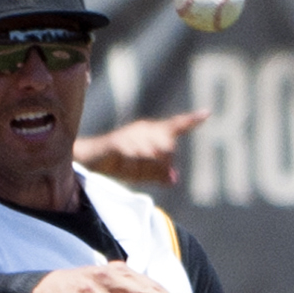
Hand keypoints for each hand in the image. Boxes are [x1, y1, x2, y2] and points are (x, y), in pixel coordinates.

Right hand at [76, 109, 209, 185]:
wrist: (87, 162)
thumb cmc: (113, 165)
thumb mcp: (139, 172)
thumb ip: (156, 174)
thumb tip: (173, 179)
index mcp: (149, 133)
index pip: (174, 126)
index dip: (191, 121)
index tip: (207, 113)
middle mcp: (142, 130)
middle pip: (167, 148)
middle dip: (160, 166)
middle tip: (143, 172)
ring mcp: (130, 136)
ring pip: (152, 156)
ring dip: (143, 170)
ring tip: (128, 170)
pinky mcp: (118, 144)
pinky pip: (135, 158)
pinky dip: (134, 166)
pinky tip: (126, 166)